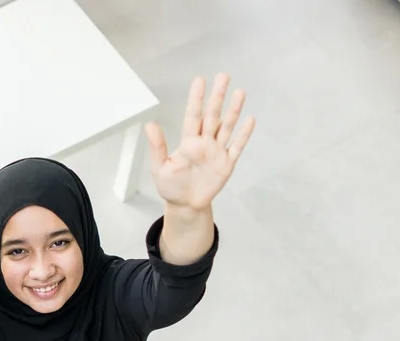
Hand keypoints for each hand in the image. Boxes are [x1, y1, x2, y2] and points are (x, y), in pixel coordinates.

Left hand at [145, 74, 255, 210]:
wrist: (186, 205)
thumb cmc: (171, 186)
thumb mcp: (160, 168)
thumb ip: (157, 147)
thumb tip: (149, 125)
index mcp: (188, 142)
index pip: (193, 116)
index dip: (197, 99)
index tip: (200, 80)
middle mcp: (204, 143)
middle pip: (213, 116)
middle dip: (218, 96)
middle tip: (223, 76)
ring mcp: (217, 152)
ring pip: (227, 127)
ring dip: (234, 110)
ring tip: (240, 91)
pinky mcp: (227, 164)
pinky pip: (237, 146)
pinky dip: (244, 134)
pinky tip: (250, 119)